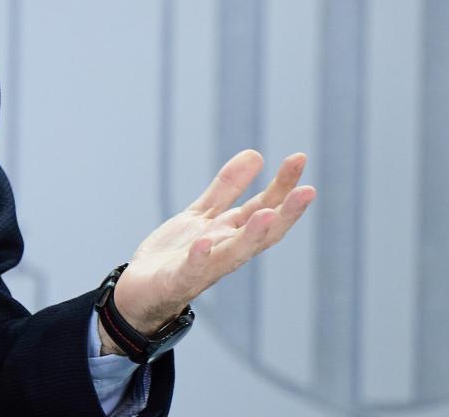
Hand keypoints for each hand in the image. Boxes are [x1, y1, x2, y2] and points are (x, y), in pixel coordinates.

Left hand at [100, 149, 315, 349]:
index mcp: (232, 235)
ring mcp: (204, 267)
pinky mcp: (177, 279)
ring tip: (267, 214)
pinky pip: (190, 269)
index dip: (283, 187)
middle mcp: (226, 252)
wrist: (140, 293)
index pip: (266, 209)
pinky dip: (200, 257)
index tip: (299, 158)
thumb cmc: (177, 254)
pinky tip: (205, 241)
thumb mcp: (203, 215)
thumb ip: (227, 188)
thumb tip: (256, 154)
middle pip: (261, 233)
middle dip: (285, 213)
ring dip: (251, 235)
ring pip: (234, 253)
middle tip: (308, 190)